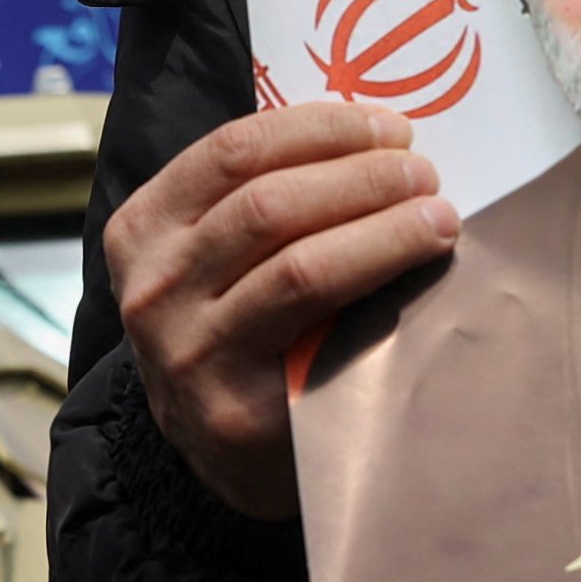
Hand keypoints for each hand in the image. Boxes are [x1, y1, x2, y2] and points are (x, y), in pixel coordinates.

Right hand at [108, 106, 460, 519]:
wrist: (224, 455)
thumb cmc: (238, 331)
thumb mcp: (218, 257)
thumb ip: (265, 197)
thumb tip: (374, 134)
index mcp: (143, 229)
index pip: (232, 150)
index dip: (320, 128)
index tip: (389, 126)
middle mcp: (153, 289)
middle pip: (269, 204)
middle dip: (361, 176)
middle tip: (423, 174)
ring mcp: (189, 354)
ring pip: (299, 265)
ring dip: (383, 228)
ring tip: (437, 217)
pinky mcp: (237, 410)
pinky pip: (319, 332)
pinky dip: (375, 288)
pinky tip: (418, 273)